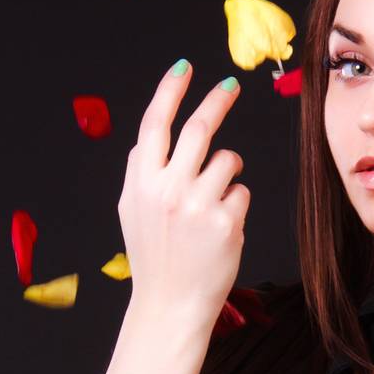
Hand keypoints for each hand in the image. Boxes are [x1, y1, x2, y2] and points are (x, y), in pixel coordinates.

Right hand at [117, 60, 249, 332]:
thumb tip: (149, 138)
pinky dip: (235, 204)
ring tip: (215, 201)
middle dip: (217, 100)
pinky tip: (222, 229)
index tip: (185, 67)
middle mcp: (168, 189)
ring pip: (228, 161)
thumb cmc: (155, 257)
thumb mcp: (132, 211)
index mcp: (141, 182)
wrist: (170, 305)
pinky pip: (241, 193)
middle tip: (231, 86)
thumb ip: (141, 173)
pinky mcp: (226, 223)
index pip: (155, 123)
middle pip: (198, 129)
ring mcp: (198, 206)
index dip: (170, 90)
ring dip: (228, 171)